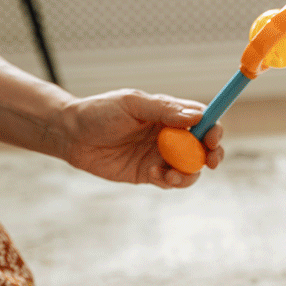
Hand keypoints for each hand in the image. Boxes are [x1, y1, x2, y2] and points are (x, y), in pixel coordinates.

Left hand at [58, 89, 223, 187]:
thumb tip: (198, 115)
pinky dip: (169, 181)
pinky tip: (152, 174)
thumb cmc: (100, 112)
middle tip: (210, 161)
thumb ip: (164, 110)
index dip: (214, 128)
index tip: (212, 137)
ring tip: (170, 174)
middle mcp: (170, 134)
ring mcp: (160, 155)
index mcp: (169, 113)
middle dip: (212, 155)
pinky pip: (171, 181)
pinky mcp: (149, 174)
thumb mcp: (132, 104)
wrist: (72, 135)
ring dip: (189, 173)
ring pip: (191, 168)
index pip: (203, 119)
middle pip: (203, 147)